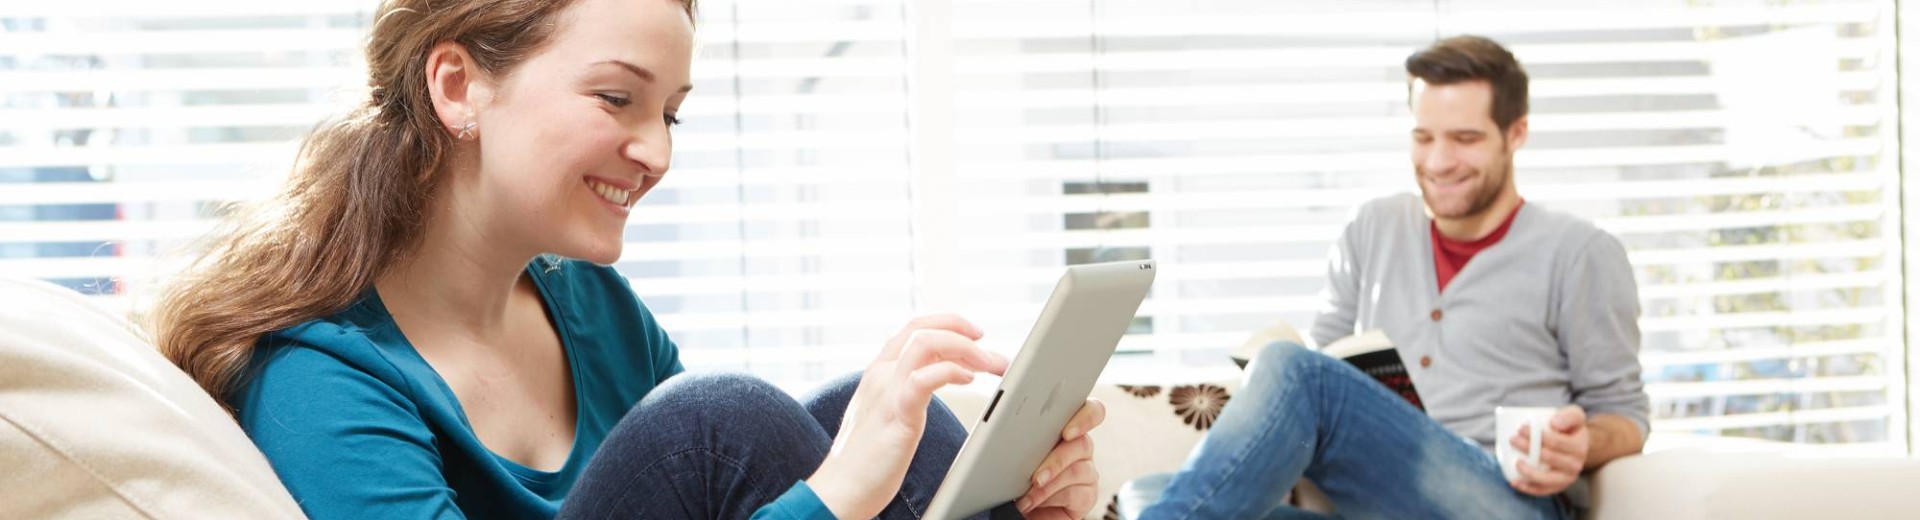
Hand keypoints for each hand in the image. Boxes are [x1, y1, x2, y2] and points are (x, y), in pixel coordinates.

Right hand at [807, 315, 1009, 519]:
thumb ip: (906, 388)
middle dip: (963, 332)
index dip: (948, 322)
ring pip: (926, 343)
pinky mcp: (896, 413)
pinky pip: (925, 379)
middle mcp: (881, 373)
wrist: (841, 488)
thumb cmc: (867, 458)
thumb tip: (939, 375)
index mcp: (879, 371)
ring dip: (965, 349)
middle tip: (993, 353)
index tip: (975, 334)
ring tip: (988, 364)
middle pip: (922, 328)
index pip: (914, 327)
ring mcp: (887, 390)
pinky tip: (969, 380)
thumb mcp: (887, 411)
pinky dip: (952, 372)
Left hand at [1016, 399, 1105, 518]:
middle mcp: (1080, 448)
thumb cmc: (1015, 476)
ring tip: (1027, 492)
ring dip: (1049, 483)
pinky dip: (1049, 497)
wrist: (1017, 508)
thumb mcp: (1014, 451)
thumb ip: (1022, 436)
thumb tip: (1011, 428)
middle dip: (1057, 459)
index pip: (1090, 411)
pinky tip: (1031, 501)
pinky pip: (1076, 493)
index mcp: (1065, 428)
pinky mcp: (1087, 495)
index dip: (1086, 418)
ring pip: (1077, 470)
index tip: (1067, 432)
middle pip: (1083, 443)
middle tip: (1037, 476)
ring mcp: (1086, 472)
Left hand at [1509, 405, 1588, 495]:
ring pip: (1546, 479)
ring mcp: (1567, 478)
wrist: (1579, 445)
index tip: (1520, 428)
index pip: (1555, 442)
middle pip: (1548, 458)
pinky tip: (1515, 482)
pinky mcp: (1559, 486)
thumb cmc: (1570, 428)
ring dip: (1528, 472)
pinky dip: (1528, 488)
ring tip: (1515, 463)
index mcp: (1579, 447)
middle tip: (1512, 439)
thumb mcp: (1575, 415)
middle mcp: (1576, 465)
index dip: (1536, 436)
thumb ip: (1568, 415)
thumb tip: (1554, 423)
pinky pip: (1543, 491)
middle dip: (1527, 448)